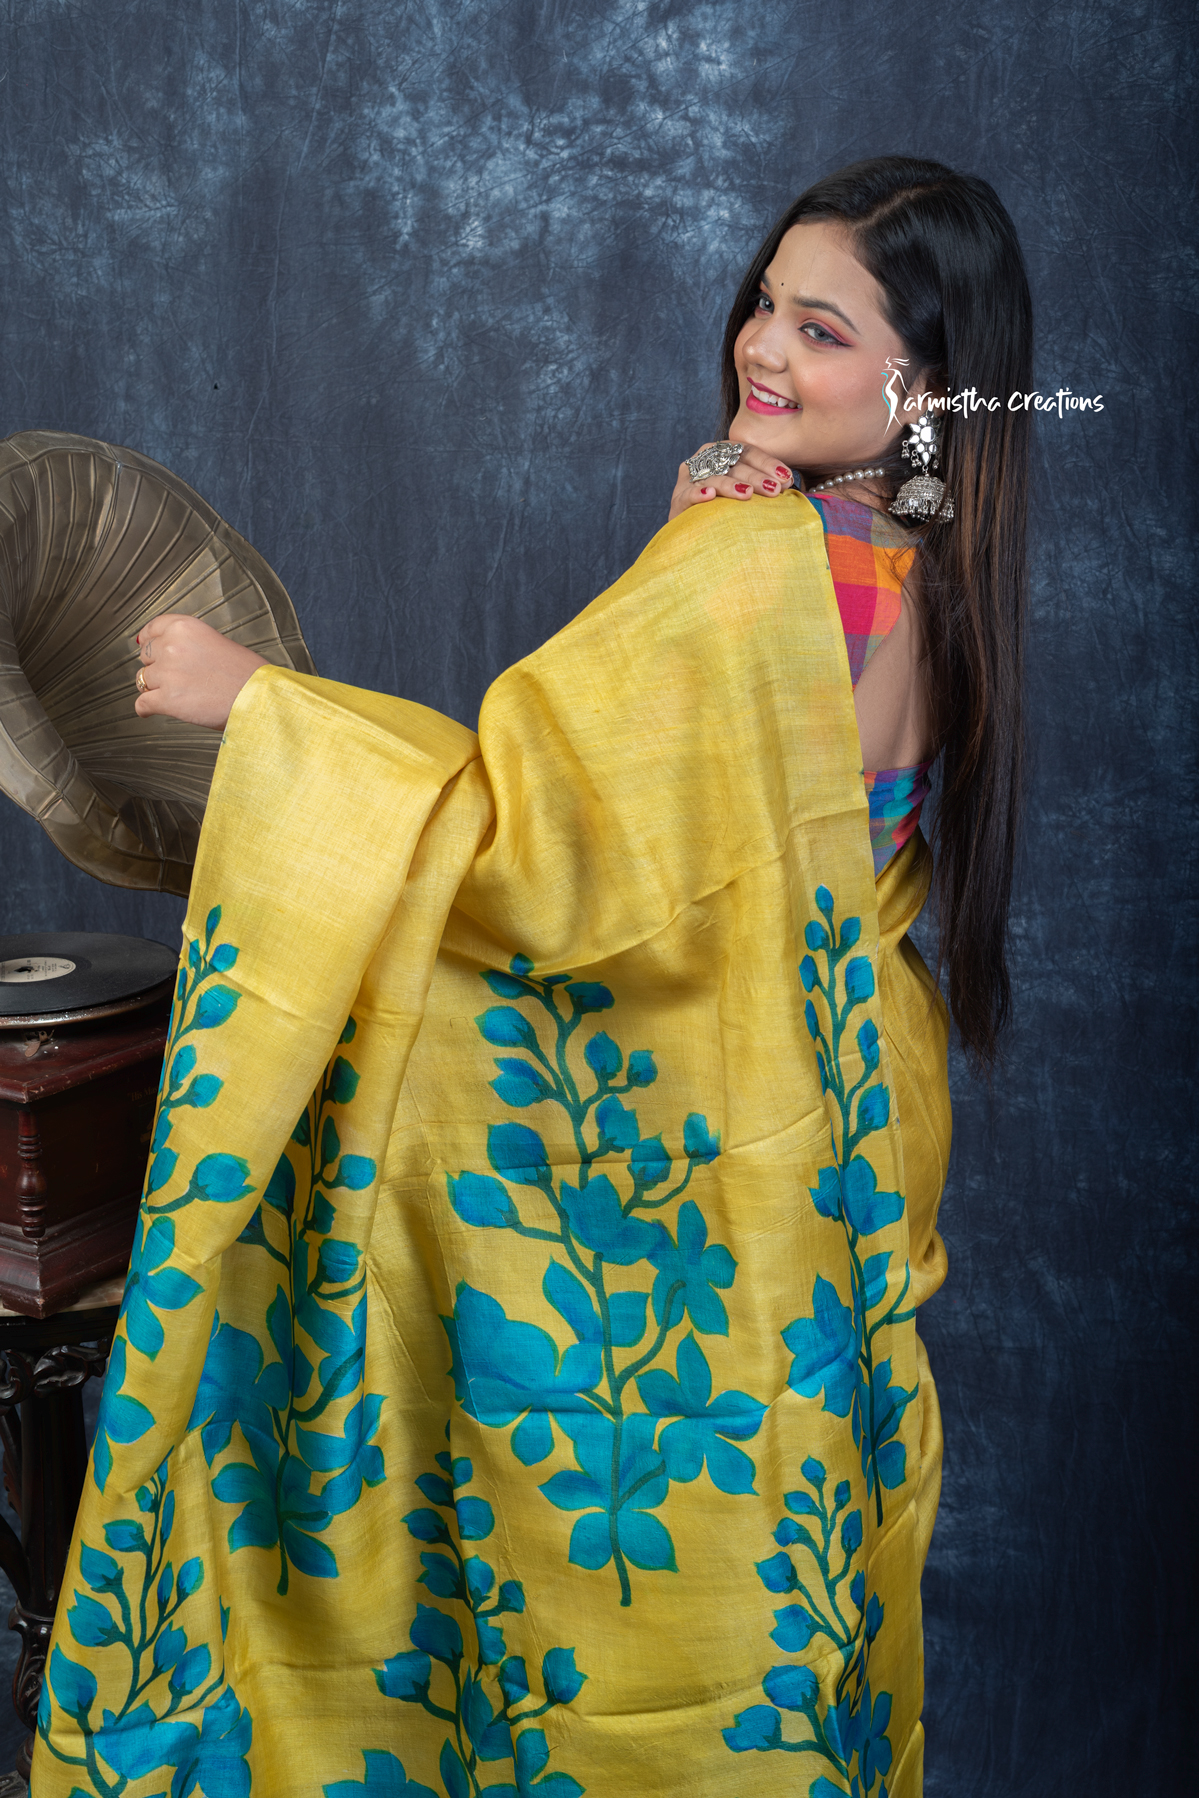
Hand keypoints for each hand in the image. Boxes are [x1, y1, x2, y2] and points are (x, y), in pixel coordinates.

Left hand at [134, 615, 265, 729]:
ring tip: (173, 694)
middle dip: (156, 666)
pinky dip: (144, 709)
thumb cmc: (246, 673)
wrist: (258, 697)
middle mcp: (172, 647)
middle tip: (172, 675)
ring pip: (143, 680)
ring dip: (155, 688)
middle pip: (146, 655)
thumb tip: (163, 649)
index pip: (152, 629)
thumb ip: (189, 642)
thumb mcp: (216, 641)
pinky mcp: (167, 699)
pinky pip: (142, 703)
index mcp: (185, 628)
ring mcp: (167, 673)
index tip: (145, 644)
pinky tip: (149, 711)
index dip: (148, 640)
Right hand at [668, 443, 794, 521]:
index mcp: (724, 453)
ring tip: (746, 494)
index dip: (767, 463)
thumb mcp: (747, 492)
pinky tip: (709, 496)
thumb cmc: (726, 509)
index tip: (785, 477)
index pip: (748, 452)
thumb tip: (789, 482)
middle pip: (733, 465)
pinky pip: (688, 494)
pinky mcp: (679, 498)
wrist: (694, 532)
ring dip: (731, 485)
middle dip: (755, 477)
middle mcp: (706, 460)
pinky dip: (698, 494)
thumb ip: (764, 484)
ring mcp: (691, 478)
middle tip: (774, 489)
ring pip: (714, 478)